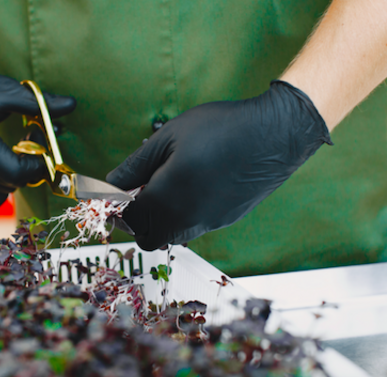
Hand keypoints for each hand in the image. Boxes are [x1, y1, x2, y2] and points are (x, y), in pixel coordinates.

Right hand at [0, 47, 75, 212]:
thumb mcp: (6, 90)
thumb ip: (39, 103)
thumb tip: (72, 104)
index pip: (14, 172)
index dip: (37, 166)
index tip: (44, 148)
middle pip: (10, 184)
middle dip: (30, 167)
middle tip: (31, 141)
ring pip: (1, 192)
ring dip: (16, 176)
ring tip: (15, 149)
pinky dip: (0, 189)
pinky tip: (1, 166)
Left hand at [107, 81, 331, 250]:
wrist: (275, 135)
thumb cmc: (220, 128)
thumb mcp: (168, 136)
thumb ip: (135, 165)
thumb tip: (111, 183)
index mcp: (167, 197)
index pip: (128, 220)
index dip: (116, 209)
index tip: (114, 195)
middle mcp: (186, 218)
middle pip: (147, 238)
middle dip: (136, 221)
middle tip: (138, 193)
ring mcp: (208, 223)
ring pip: (171, 237)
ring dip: (160, 221)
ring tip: (164, 187)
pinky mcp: (225, 220)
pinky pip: (193, 229)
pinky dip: (182, 217)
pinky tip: (190, 187)